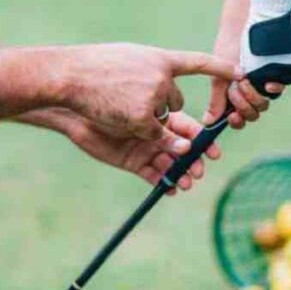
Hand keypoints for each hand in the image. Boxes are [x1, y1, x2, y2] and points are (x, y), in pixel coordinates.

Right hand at [60, 43, 240, 144]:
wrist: (70, 77)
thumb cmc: (95, 66)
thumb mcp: (130, 59)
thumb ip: (151, 70)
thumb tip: (165, 84)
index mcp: (161, 60)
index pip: (199, 63)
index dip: (222, 68)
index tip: (242, 73)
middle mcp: (163, 79)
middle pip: (176, 102)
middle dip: (161, 107)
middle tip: (131, 97)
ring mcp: (154, 100)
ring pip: (163, 121)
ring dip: (147, 120)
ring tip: (120, 105)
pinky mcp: (144, 120)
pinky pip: (150, 135)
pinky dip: (136, 131)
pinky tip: (117, 117)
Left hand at [66, 110, 220, 192]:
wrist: (76, 110)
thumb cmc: (106, 100)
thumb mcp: (138, 114)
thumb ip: (161, 132)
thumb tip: (187, 147)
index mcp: (161, 114)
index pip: (188, 128)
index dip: (202, 140)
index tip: (214, 153)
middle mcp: (156, 132)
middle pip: (182, 149)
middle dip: (193, 161)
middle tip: (199, 171)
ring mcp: (145, 148)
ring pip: (168, 164)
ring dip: (179, 174)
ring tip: (186, 183)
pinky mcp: (133, 162)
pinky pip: (151, 175)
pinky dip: (162, 182)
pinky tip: (170, 189)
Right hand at [205, 30, 283, 129]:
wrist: (239, 25)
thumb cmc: (227, 48)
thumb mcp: (219, 76)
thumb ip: (216, 100)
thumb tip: (207, 122)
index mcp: (235, 96)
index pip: (240, 118)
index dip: (237, 121)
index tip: (232, 116)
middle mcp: (251, 93)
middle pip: (252, 114)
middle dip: (243, 106)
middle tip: (235, 90)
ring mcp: (264, 84)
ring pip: (263, 105)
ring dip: (253, 97)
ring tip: (244, 81)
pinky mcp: (276, 75)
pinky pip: (278, 90)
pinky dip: (274, 90)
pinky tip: (267, 85)